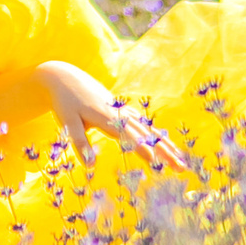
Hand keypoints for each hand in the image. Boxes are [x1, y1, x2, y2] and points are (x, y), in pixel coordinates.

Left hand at [34, 61, 189, 174]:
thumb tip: (90, 166)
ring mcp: (123, 110)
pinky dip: (156, 135)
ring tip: (180, 161)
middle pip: (146, 134)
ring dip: (166, 145)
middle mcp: (119, 112)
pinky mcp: (122, 109)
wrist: (65, 76)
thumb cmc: (64, 102)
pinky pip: (144, 123)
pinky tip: (166, 145)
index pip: (127, 135)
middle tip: (181, 168)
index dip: (140, 147)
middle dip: (165, 151)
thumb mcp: (67, 123)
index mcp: (105, 116)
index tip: (154, 161)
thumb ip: (79, 143)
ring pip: (149, 129)